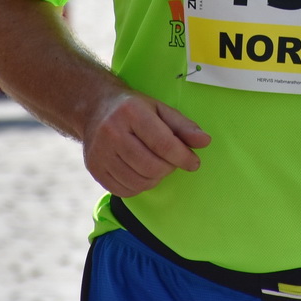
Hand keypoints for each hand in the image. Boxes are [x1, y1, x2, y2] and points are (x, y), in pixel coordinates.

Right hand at [81, 90, 210, 197]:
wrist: (95, 109)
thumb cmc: (134, 110)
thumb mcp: (160, 109)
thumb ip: (184, 126)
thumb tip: (205, 141)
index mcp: (131, 113)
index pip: (163, 143)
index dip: (183, 157)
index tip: (194, 163)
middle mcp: (112, 133)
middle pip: (151, 166)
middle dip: (168, 168)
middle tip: (170, 161)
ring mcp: (100, 153)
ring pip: (138, 182)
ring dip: (155, 178)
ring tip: (156, 165)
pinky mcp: (94, 169)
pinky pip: (124, 191)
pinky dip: (139, 186)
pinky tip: (140, 172)